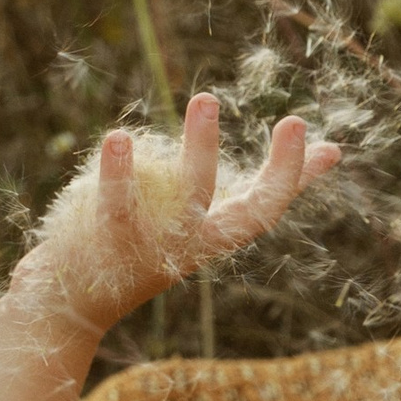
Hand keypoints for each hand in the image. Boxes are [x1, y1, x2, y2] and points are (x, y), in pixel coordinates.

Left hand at [17, 91, 341, 339]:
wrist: (68, 301)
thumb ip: (247, 187)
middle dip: (278, 173)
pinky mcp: (109, 240)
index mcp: (213, 235)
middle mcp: (193, 245)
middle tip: (296, 121)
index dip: (295, 176)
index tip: (316, 135)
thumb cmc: (145, 243)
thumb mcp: (202, 216)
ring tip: (210, 99)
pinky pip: (119, 205)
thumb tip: (332, 151)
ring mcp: (155, 245)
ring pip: (187, 197)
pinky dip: (119, 172)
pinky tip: (119, 137)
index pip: (267, 209)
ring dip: (202, 148)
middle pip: (246, 214)